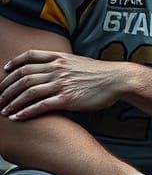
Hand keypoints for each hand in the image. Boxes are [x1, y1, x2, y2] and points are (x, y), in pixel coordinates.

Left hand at [0, 49, 130, 119]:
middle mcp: (57, 69)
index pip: (29, 57)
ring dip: (12, 102)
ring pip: (28, 92)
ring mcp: (61, 83)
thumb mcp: (79, 62)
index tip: (5, 71)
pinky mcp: (67, 99)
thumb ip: (63, 64)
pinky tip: (18, 117)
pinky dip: (26, 111)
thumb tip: (52, 70)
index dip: (14, 63)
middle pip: (23, 76)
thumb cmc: (101, 74)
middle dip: (6, 88)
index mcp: (59, 58)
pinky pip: (41, 105)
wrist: (118, 79)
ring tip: (3, 110)